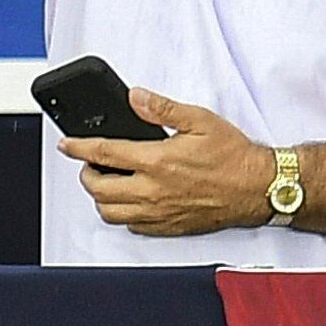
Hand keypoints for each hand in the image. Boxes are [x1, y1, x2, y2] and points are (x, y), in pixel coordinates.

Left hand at [62, 88, 280, 237]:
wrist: (258, 188)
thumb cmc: (234, 157)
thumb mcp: (199, 120)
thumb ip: (162, 108)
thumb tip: (136, 98)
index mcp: (157, 162)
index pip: (103, 154)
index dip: (78, 148)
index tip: (67, 144)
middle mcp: (153, 191)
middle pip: (98, 189)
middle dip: (87, 174)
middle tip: (92, 163)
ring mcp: (160, 213)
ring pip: (111, 213)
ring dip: (102, 198)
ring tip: (109, 182)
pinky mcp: (169, 228)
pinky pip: (133, 227)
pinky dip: (123, 214)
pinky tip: (131, 200)